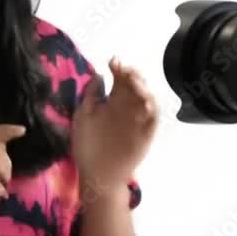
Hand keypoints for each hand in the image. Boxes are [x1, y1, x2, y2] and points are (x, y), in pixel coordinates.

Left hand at [73, 56, 158, 189]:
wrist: (97, 173)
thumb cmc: (87, 144)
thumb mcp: (83, 115)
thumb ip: (90, 95)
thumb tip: (99, 74)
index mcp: (112, 101)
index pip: (120, 79)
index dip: (118, 68)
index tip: (113, 61)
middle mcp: (127, 107)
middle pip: (135, 85)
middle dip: (132, 74)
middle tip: (124, 70)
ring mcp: (138, 120)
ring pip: (147, 98)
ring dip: (143, 87)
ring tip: (133, 80)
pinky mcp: (146, 134)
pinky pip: (153, 119)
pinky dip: (152, 108)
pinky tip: (144, 101)